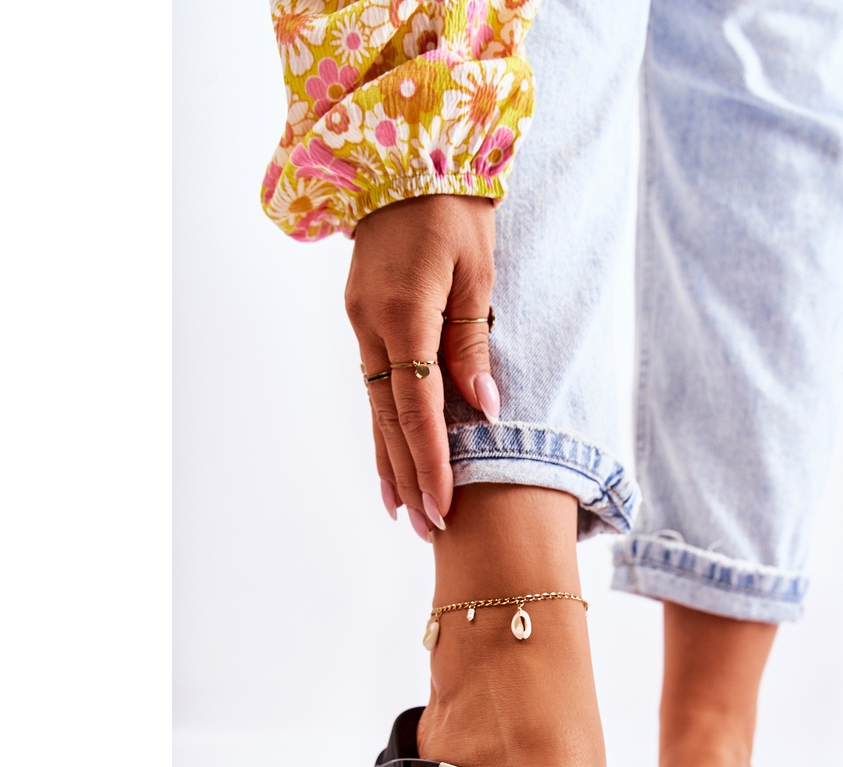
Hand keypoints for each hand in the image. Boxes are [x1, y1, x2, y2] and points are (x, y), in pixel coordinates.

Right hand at [345, 195, 498, 536]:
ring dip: (390, 463)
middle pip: (390, 420)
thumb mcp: (477, 273)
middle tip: (427, 530)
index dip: (432, 462)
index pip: (418, 408)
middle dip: (410, 477)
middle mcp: (372, 326)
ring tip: (402, 512)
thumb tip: (482, 406)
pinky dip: (383, 428)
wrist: (403, 161)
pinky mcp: (362, 321)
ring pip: (376, 410)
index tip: (444, 506)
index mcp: (404, 314)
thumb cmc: (453, 212)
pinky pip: (374, 387)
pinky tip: (389, 460)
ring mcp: (360, 324)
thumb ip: (472, 342)